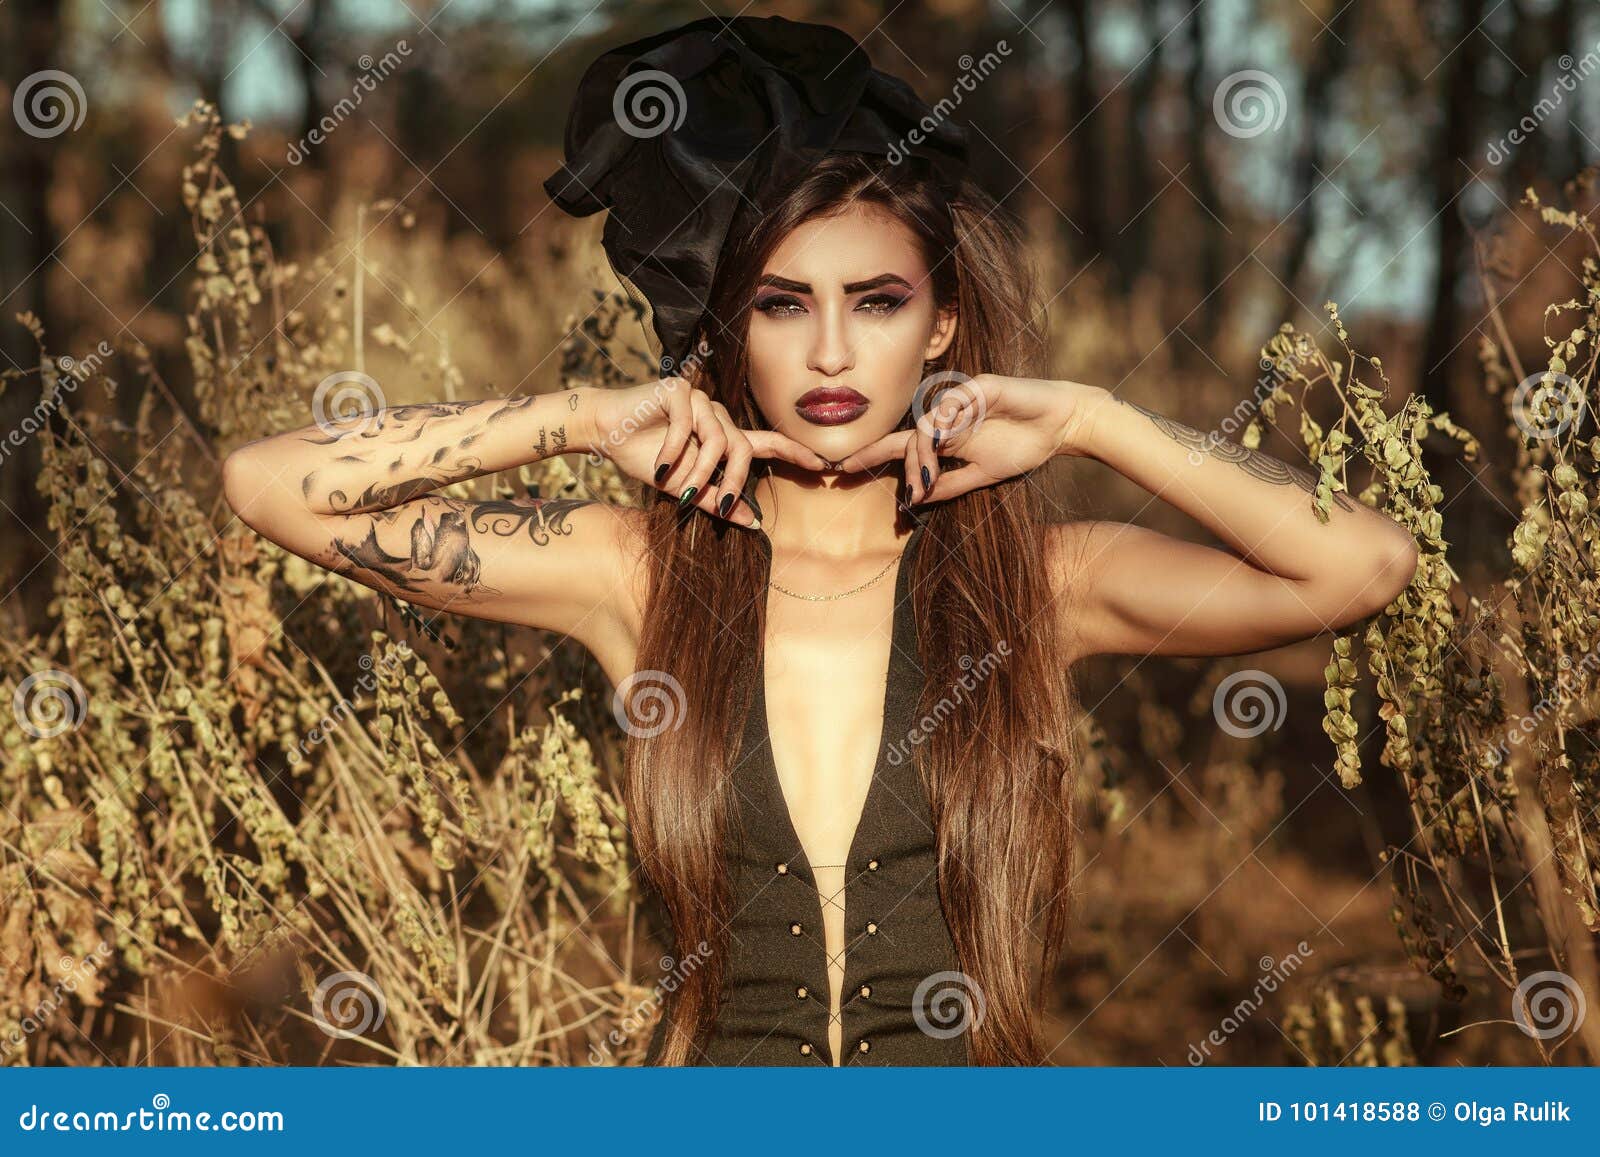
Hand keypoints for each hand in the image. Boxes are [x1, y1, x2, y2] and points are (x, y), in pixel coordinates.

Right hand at [588, 376, 827, 525]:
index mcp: (723, 435)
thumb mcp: (683, 487)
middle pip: (744, 449)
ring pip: (718, 440)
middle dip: (735, 483)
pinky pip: (688, 427)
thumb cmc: (644, 457)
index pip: (766, 442)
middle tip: (722, 509)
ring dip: (700, 472)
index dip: (795, 452)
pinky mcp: (679, 390)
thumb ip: (717, 501)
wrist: (605, 431)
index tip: (823, 465)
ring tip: (679, 490)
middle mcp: (717, 414)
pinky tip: (660, 466)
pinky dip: (675, 453)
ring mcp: (701, 399)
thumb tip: (753, 523)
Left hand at [836, 374, 1105, 502]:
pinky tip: (942, 438)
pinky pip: (952, 403)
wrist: (1059, 427)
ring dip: (922, 454)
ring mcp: (960, 401)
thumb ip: (949, 485)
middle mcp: (946, 417)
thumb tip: (917, 498)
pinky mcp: (979, 388)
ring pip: (926, 424)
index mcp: (944, 437)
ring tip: (926, 477)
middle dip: (904, 466)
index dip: (872, 455)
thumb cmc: (1022, 446)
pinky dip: (944, 422)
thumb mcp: (981, 476)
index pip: (900, 446)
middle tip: (913, 493)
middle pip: (908, 439)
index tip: (841, 469)